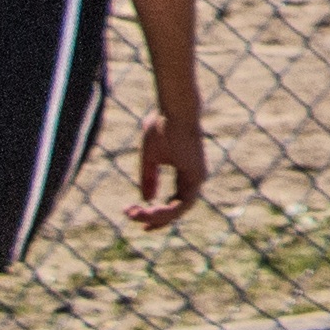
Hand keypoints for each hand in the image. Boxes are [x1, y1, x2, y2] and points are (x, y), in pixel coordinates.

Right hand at [130, 110, 209, 229]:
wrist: (174, 111)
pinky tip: (147, 210)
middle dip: (153, 218)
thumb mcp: (150, 158)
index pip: (175, 202)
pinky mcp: (196, 176)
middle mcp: (194, 179)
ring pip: (179, 211)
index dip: (157, 214)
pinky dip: (165, 211)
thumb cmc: (162, 127)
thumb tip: (146, 199)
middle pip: (176, 210)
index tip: (135, 215)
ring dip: (156, 217)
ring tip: (135, 214)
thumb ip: (150, 178)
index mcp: (185, 173)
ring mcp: (198, 178)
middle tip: (131, 216)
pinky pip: (182, 204)